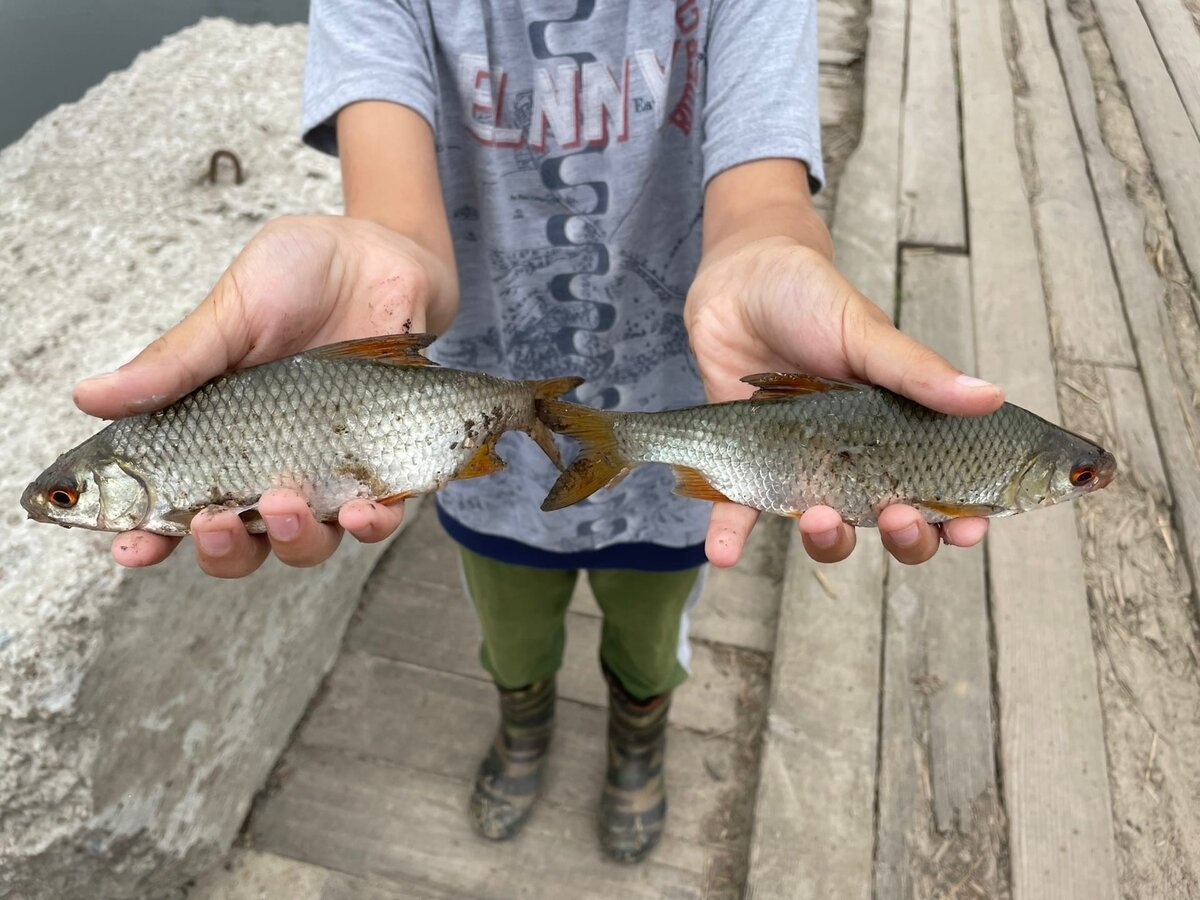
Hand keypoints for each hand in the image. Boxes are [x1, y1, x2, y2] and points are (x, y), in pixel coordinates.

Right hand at [74, 215, 453, 575]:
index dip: (145, 536)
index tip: (127, 547)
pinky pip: (378, 517)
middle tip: (212, 522)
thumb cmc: (302, 275)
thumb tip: (88, 397)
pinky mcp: (385, 464)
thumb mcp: (234, 310)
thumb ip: (176, 363)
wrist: (385, 252)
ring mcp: (327, 470)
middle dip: (220, 549)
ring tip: (283, 502)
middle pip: (236, 544)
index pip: (169, 504)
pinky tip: (361, 510)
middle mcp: (266, 465)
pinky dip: (369, 523)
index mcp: (212, 435)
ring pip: (303, 543)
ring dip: (290, 539)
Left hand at [685, 237, 1003, 567]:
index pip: (943, 490)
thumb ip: (918, 372)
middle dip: (902, 536)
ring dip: (827, 539)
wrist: (739, 280)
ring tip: (817, 517)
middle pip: (892, 523)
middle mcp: (857, 459)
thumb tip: (989, 397)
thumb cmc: (811, 299)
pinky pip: (740, 514)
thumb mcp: (866, 331)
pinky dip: (731, 537)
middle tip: (895, 515)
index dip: (960, 520)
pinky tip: (723, 555)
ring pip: (826, 529)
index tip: (967, 528)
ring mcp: (804, 466)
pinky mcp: (748, 465)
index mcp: (901, 430)